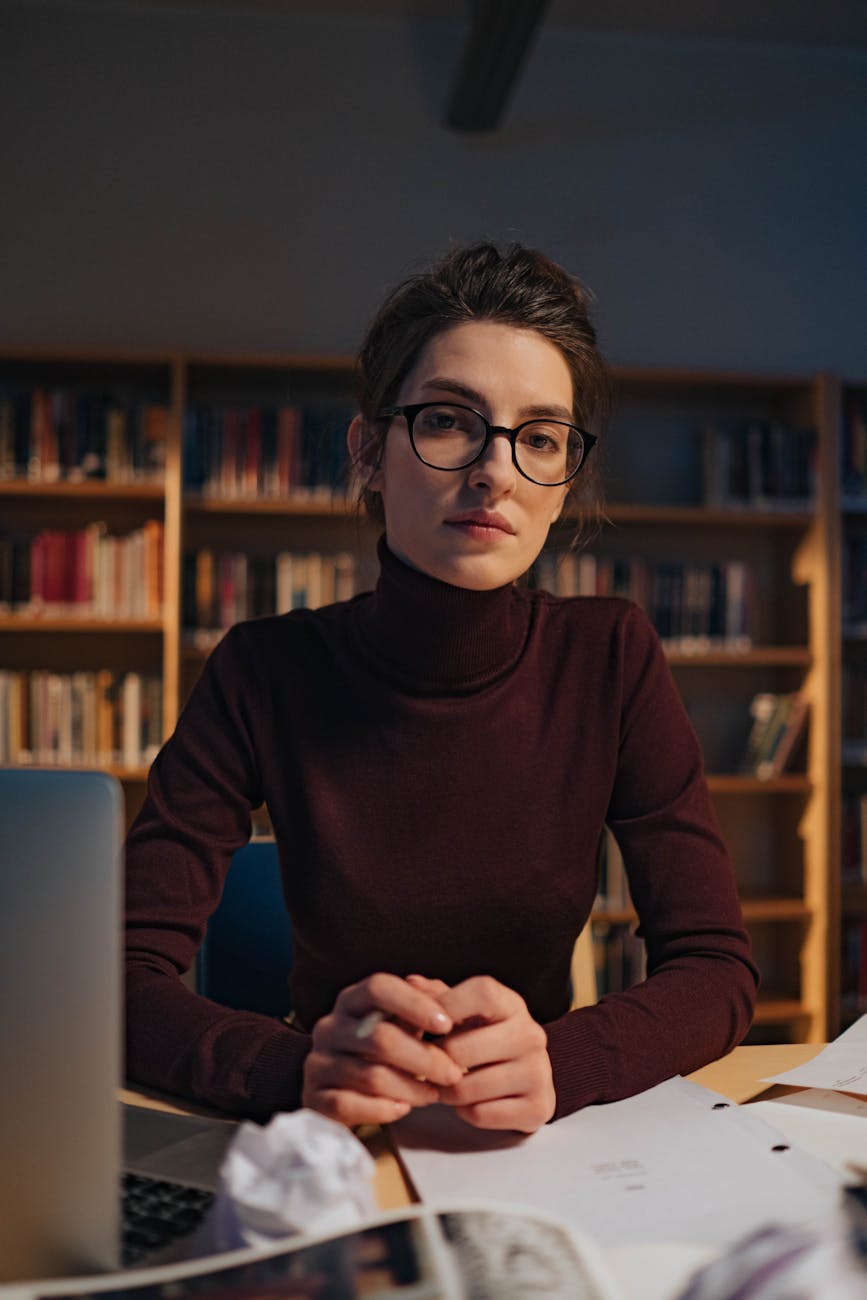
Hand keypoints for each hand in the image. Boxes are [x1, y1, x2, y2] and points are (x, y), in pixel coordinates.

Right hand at [301, 972, 463, 1128]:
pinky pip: (348, 1105)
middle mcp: (330, 1027)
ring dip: (411, 1087)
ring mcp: (318, 1062)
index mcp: (352, 1000)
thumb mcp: (405, 1021)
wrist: (345, 1089)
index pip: (378, 988)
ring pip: (370, 1075)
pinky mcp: (314, 1097)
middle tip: (454, 1073)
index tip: (446, 1024)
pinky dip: (382, 1109)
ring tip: (434, 1094)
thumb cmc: (387, 1048)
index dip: (413, 1003)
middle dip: (425, 1057)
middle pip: (380, 1037)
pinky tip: (403, 1109)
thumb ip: (428, 1004)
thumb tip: (446, 996)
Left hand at [408, 974, 554, 1132]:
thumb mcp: (467, 1013)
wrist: (528, 1078)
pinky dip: (465, 1112)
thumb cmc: (486, 1038)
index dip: (445, 1006)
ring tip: (442, 1086)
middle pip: (462, 1049)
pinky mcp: (538, 1107)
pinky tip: (467, 1102)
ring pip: (467, 1087)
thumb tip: (411, 983)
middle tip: (425, 1067)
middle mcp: (531, 1035)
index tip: (424, 1025)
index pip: (481, 992)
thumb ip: (438, 996)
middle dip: (434, 1062)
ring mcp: (538, 1072)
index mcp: (513, 1005)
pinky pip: (481, 1114)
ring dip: (445, 1092)